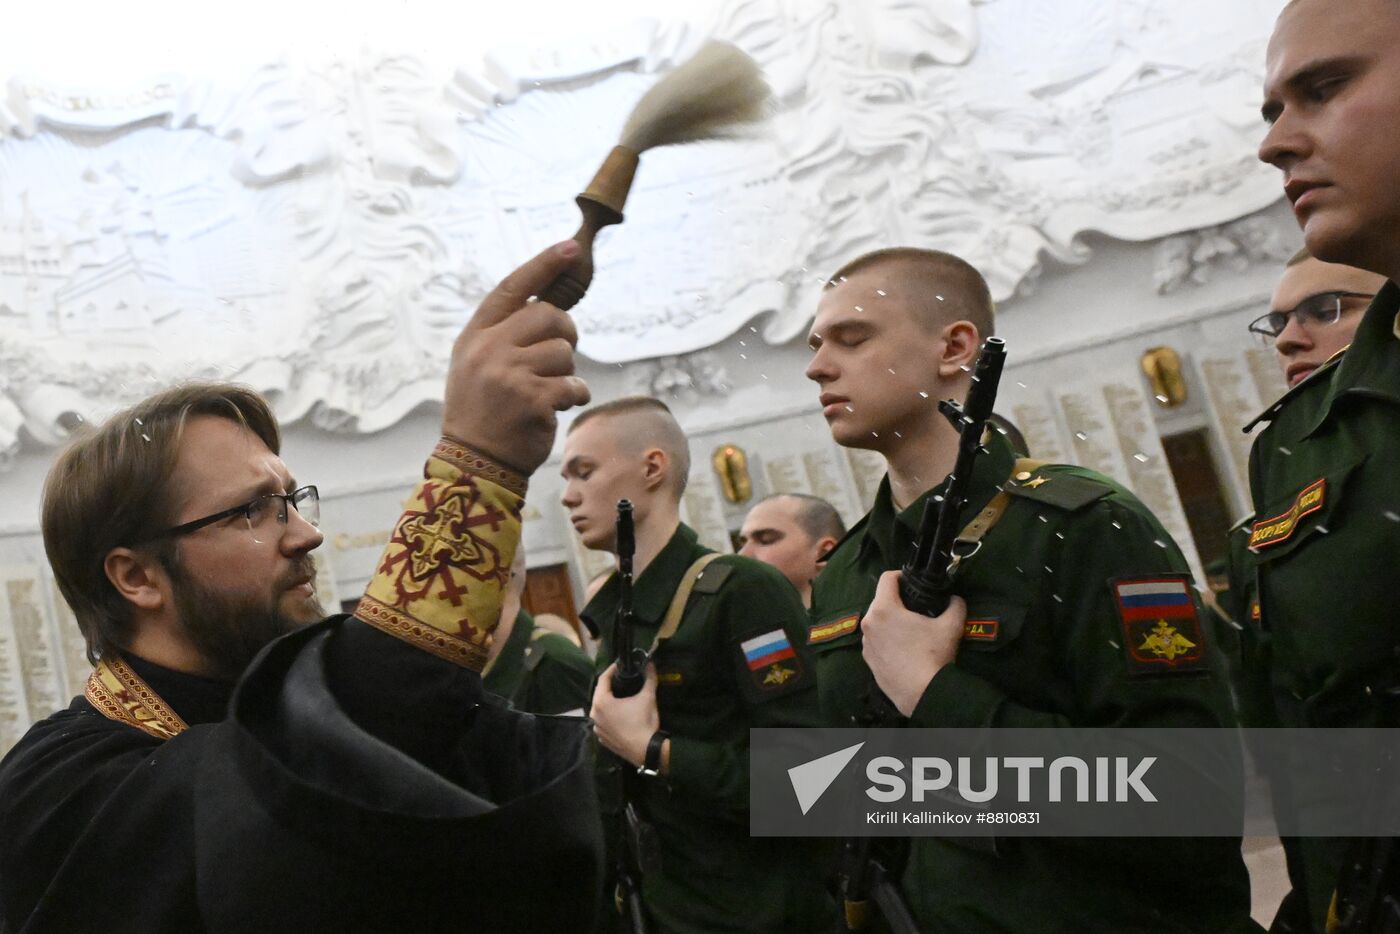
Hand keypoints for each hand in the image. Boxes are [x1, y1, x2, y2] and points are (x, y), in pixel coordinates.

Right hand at [443, 241, 591, 474]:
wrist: (475, 462)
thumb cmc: (484, 411)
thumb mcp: (478, 364)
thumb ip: (507, 333)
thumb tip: (552, 304)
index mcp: (475, 335)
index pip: (513, 288)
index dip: (544, 264)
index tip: (571, 248)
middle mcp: (488, 348)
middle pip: (549, 316)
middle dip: (565, 334)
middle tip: (559, 358)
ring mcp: (508, 373)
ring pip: (564, 352)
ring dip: (566, 373)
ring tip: (547, 392)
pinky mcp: (531, 398)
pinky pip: (573, 385)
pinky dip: (574, 396)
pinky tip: (557, 407)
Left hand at [591, 662, 660, 767]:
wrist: (646, 751)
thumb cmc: (644, 722)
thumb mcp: (648, 697)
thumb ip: (649, 678)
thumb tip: (651, 663)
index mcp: (601, 702)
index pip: (603, 679)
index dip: (611, 670)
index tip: (619, 665)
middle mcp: (594, 715)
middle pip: (599, 694)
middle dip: (609, 685)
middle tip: (620, 679)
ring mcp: (597, 728)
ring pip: (600, 709)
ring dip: (608, 702)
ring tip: (620, 697)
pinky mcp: (602, 739)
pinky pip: (603, 723)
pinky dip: (609, 717)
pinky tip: (619, 716)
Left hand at [861, 571, 965, 716]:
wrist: (923, 694)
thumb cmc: (933, 655)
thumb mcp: (951, 626)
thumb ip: (955, 605)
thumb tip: (955, 599)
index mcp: (883, 609)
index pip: (886, 579)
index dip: (900, 575)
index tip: (912, 581)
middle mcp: (868, 624)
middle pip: (881, 601)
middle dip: (897, 601)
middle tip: (916, 608)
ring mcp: (866, 644)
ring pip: (877, 623)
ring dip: (890, 622)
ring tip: (910, 631)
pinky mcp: (868, 661)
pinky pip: (876, 642)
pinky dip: (886, 640)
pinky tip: (903, 650)